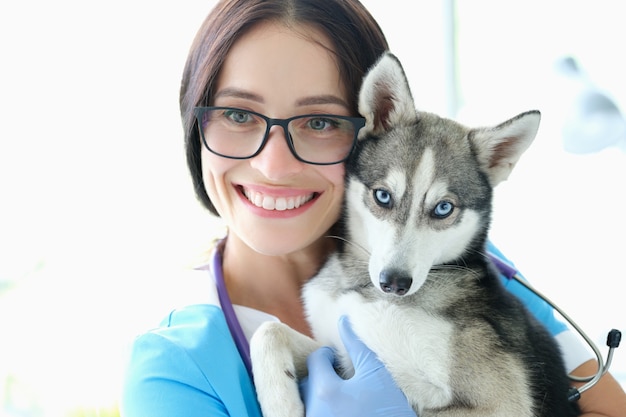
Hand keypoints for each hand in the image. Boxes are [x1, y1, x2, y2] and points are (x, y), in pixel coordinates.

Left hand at [299, 316, 416, 416]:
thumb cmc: (388, 412)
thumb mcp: (378, 376)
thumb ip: (357, 347)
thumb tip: (343, 320)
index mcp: (325, 391)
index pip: (316, 360)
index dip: (329, 356)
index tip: (339, 361)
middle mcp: (314, 410)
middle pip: (309, 382)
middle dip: (322, 376)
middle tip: (340, 379)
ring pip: (309, 401)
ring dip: (320, 395)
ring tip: (341, 397)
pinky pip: (313, 414)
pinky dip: (323, 410)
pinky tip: (341, 411)